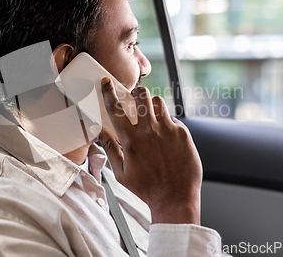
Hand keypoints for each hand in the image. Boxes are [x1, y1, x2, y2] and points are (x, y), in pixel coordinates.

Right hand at [97, 77, 201, 224]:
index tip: (107, 83)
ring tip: (152, 117)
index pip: (116, 109)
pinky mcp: (183, 134)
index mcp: (131, 140)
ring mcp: (168, 131)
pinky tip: (166, 138)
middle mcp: (149, 131)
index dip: (109, 93)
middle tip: (136, 97)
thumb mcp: (121, 173)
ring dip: (153, 106)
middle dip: (137, 92)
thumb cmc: (147, 188)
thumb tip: (99, 132)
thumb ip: (111, 149)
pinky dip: (167, 124)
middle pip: (142, 96)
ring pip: (159, 103)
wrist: (175, 198)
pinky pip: (173, 119)